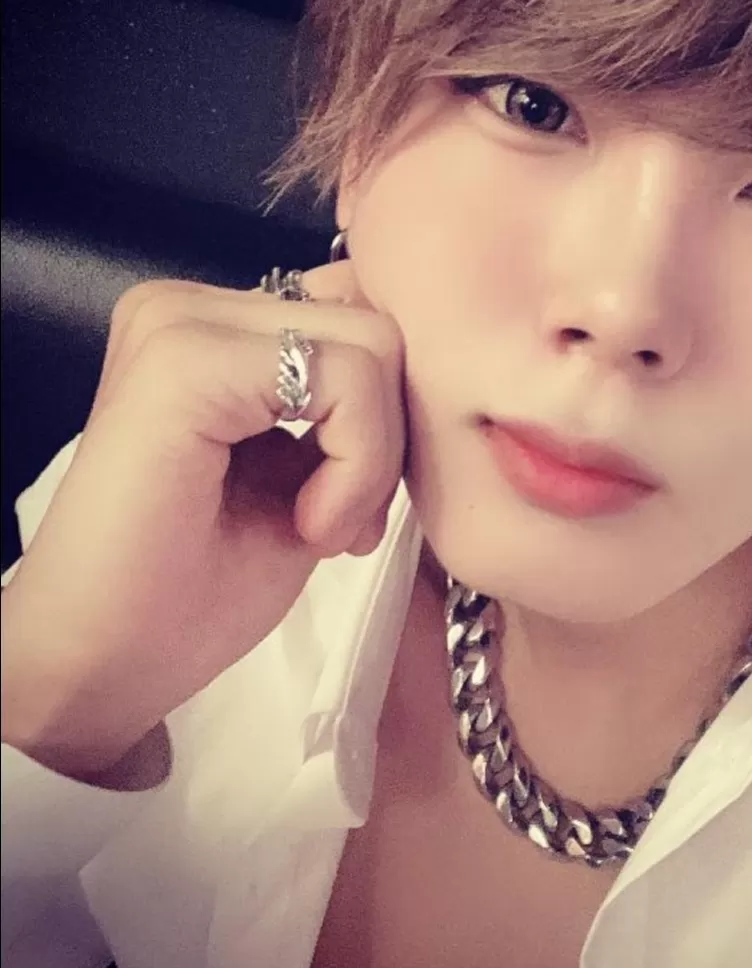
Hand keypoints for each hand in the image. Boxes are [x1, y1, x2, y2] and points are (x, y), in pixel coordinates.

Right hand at [1, 263, 404, 777]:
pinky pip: (347, 377)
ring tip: (318, 528)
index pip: (363, 321)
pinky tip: (309, 527)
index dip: (387, 420)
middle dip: (384, 439)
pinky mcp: (183, 359)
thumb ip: (351, 411)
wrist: (104, 667)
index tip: (350, 506)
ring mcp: (179, 321)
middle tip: (339, 523)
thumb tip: (427, 374)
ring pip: (372, 349)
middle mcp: (188, 305)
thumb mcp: (307, 480)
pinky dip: (356, 465)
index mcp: (212, 330)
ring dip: (369, 459)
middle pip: (376, 329)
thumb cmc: (197, 591)